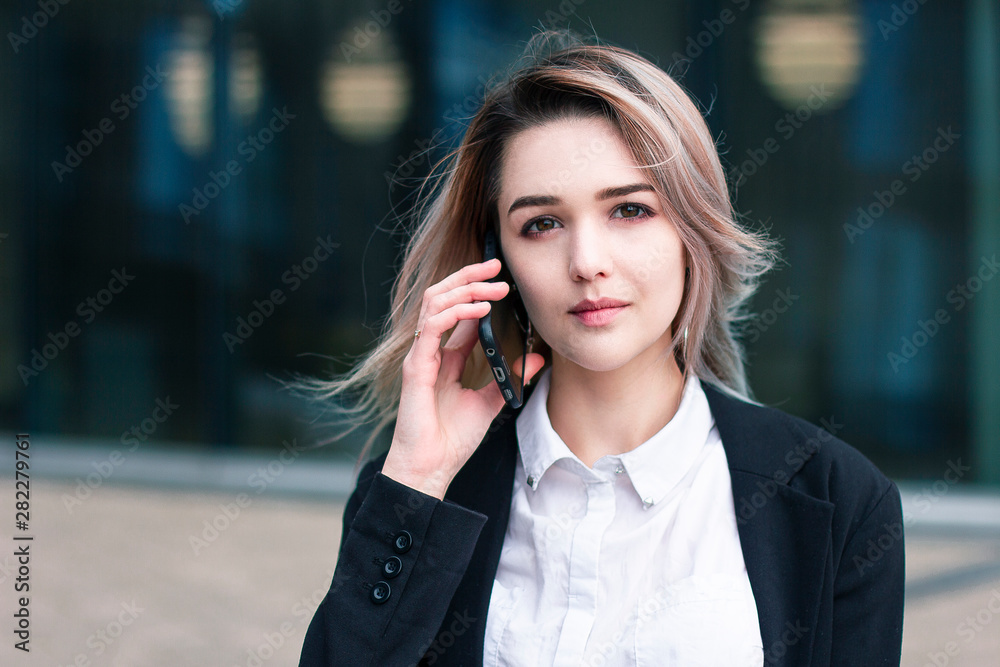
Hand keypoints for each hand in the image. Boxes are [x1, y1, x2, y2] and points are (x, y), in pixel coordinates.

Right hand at [381, 258, 545, 499]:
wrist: (431, 468)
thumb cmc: (452, 440)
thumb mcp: (491, 402)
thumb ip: (509, 377)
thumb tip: (536, 357)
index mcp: (446, 356)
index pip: (458, 310)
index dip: (478, 289)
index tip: (503, 277)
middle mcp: (431, 349)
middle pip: (443, 296)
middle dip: (469, 276)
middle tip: (496, 265)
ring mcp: (421, 355)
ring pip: (435, 303)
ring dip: (466, 288)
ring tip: (494, 285)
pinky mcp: (416, 367)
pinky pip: (433, 326)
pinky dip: (456, 312)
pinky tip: (481, 310)